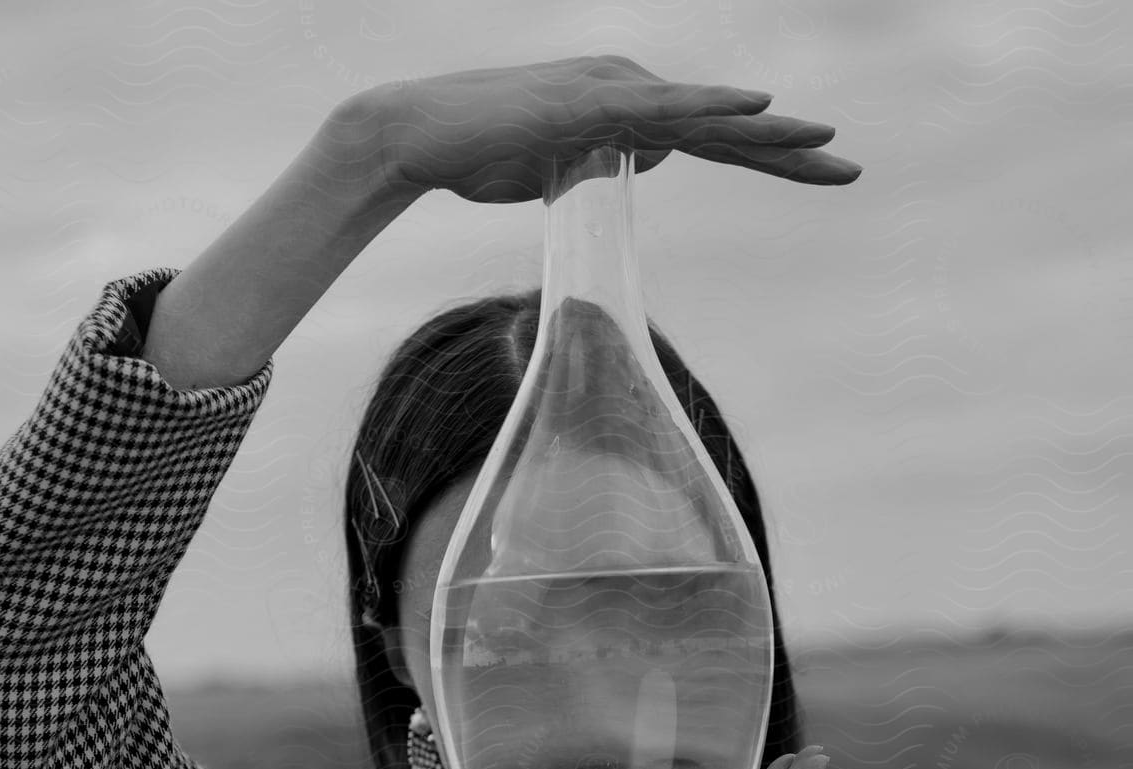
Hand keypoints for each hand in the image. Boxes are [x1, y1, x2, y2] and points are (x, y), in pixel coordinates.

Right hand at [366, 55, 860, 203]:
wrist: (419, 137)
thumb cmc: (480, 157)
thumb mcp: (563, 173)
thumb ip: (611, 167)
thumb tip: (651, 164)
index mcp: (628, 112)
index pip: (715, 141)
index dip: (771, 160)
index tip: (824, 176)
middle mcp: (629, 90)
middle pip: (726, 129)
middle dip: (791, 153)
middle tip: (851, 171)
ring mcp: (611, 91)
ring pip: (706, 118)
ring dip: (769, 133)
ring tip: (826, 145)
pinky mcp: (588, 104)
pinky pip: (662, 108)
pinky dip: (711, 107)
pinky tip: (758, 108)